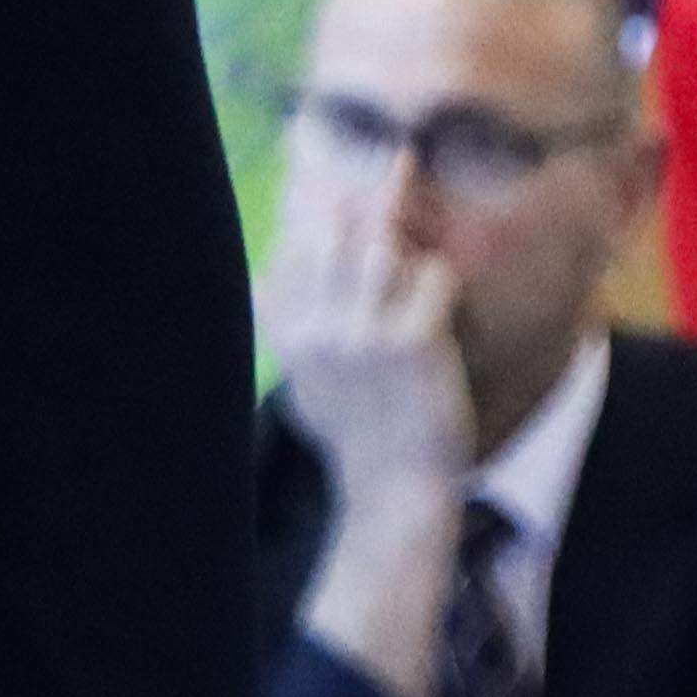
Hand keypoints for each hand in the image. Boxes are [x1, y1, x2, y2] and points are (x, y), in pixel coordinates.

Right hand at [261, 189, 473, 517]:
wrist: (395, 486)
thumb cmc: (352, 433)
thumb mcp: (301, 382)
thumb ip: (278, 327)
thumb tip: (256, 279)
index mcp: (292, 339)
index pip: (292, 254)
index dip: (318, 223)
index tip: (337, 210)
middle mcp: (323, 333)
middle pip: (332, 240)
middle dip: (360, 223)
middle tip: (384, 223)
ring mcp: (369, 337)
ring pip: (382, 250)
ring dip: (402, 256)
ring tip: (409, 275)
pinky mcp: (417, 343)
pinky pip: (434, 277)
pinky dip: (440, 281)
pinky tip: (439, 304)